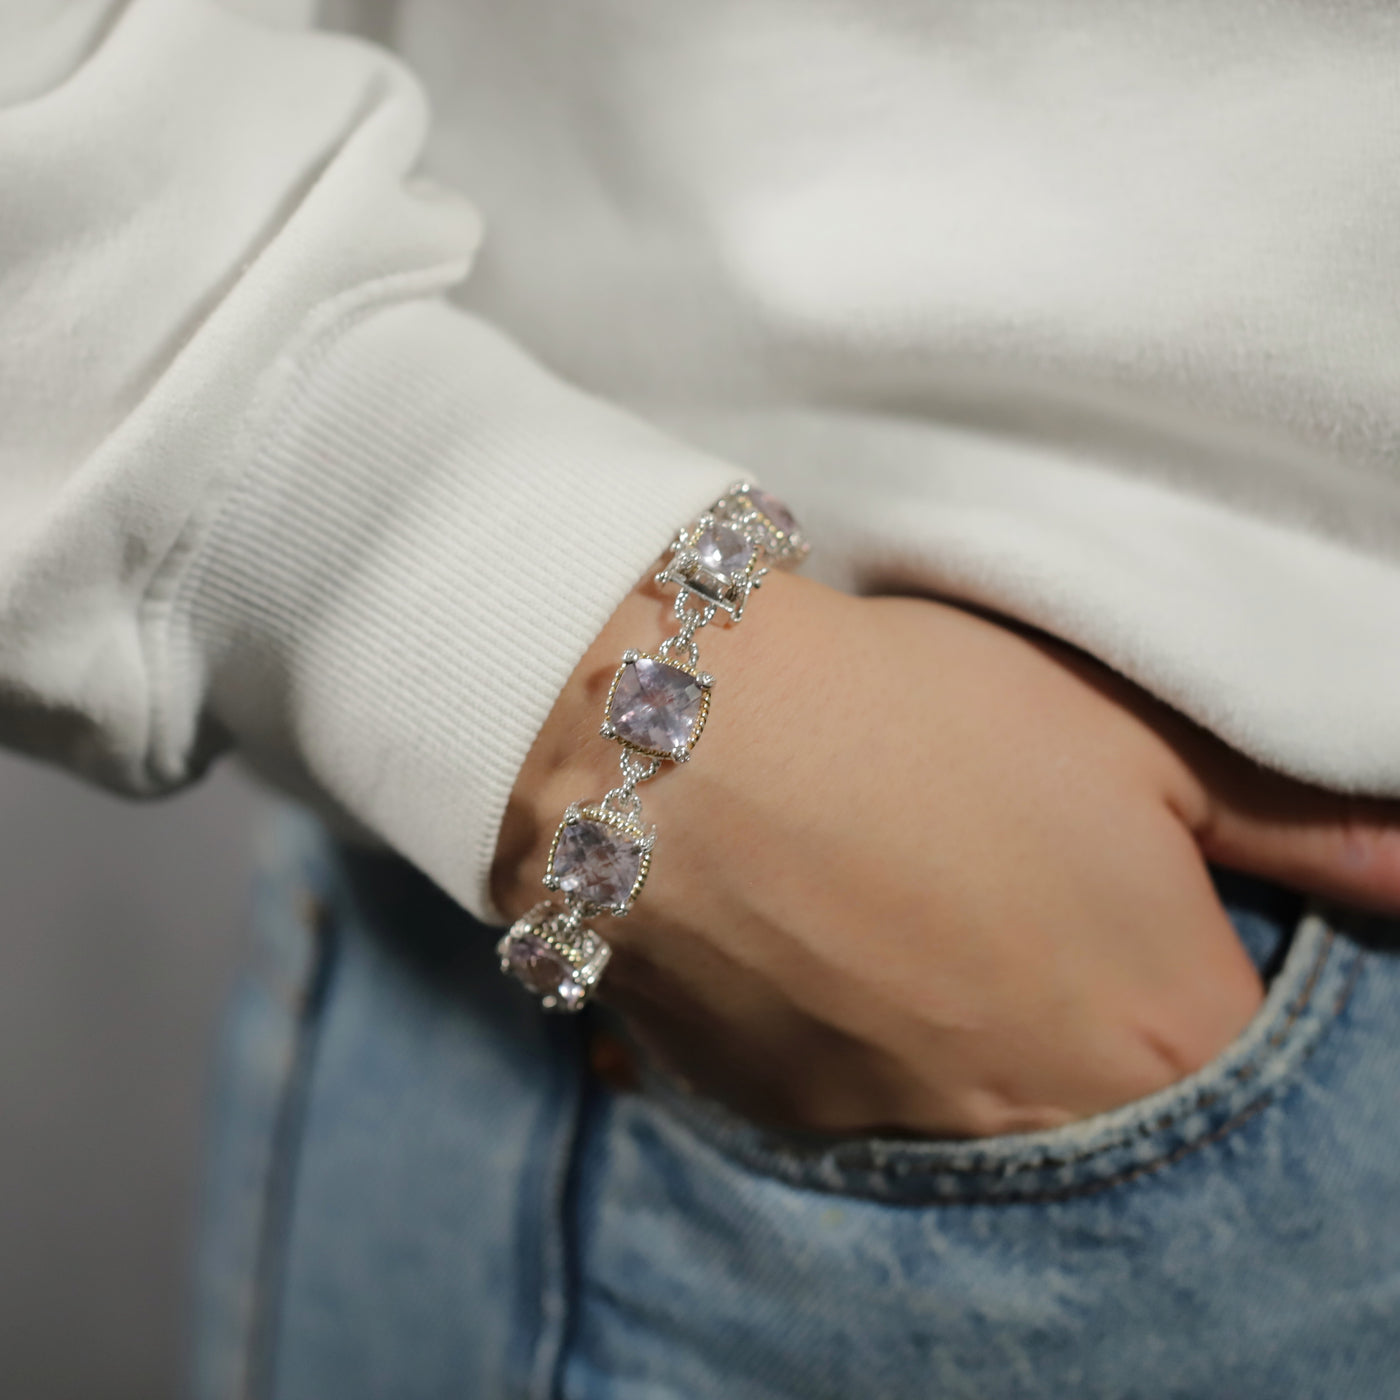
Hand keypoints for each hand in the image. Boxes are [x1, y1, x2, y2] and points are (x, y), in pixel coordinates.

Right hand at [493, 571, 1399, 1137]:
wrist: (673, 730)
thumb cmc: (916, 710)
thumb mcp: (1130, 733)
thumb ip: (1304, 824)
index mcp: (1160, 1029)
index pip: (1255, 1054)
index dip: (1210, 962)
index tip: (1152, 896)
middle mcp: (1040, 1122)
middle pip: (1121, 1106)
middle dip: (1099, 1011)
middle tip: (1025, 898)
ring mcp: (899, 1134)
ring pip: (982, 1111)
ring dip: (974, 1030)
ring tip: (914, 905)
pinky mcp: (783, 1121)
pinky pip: (860, 1104)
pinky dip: (866, 1039)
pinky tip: (828, 938)